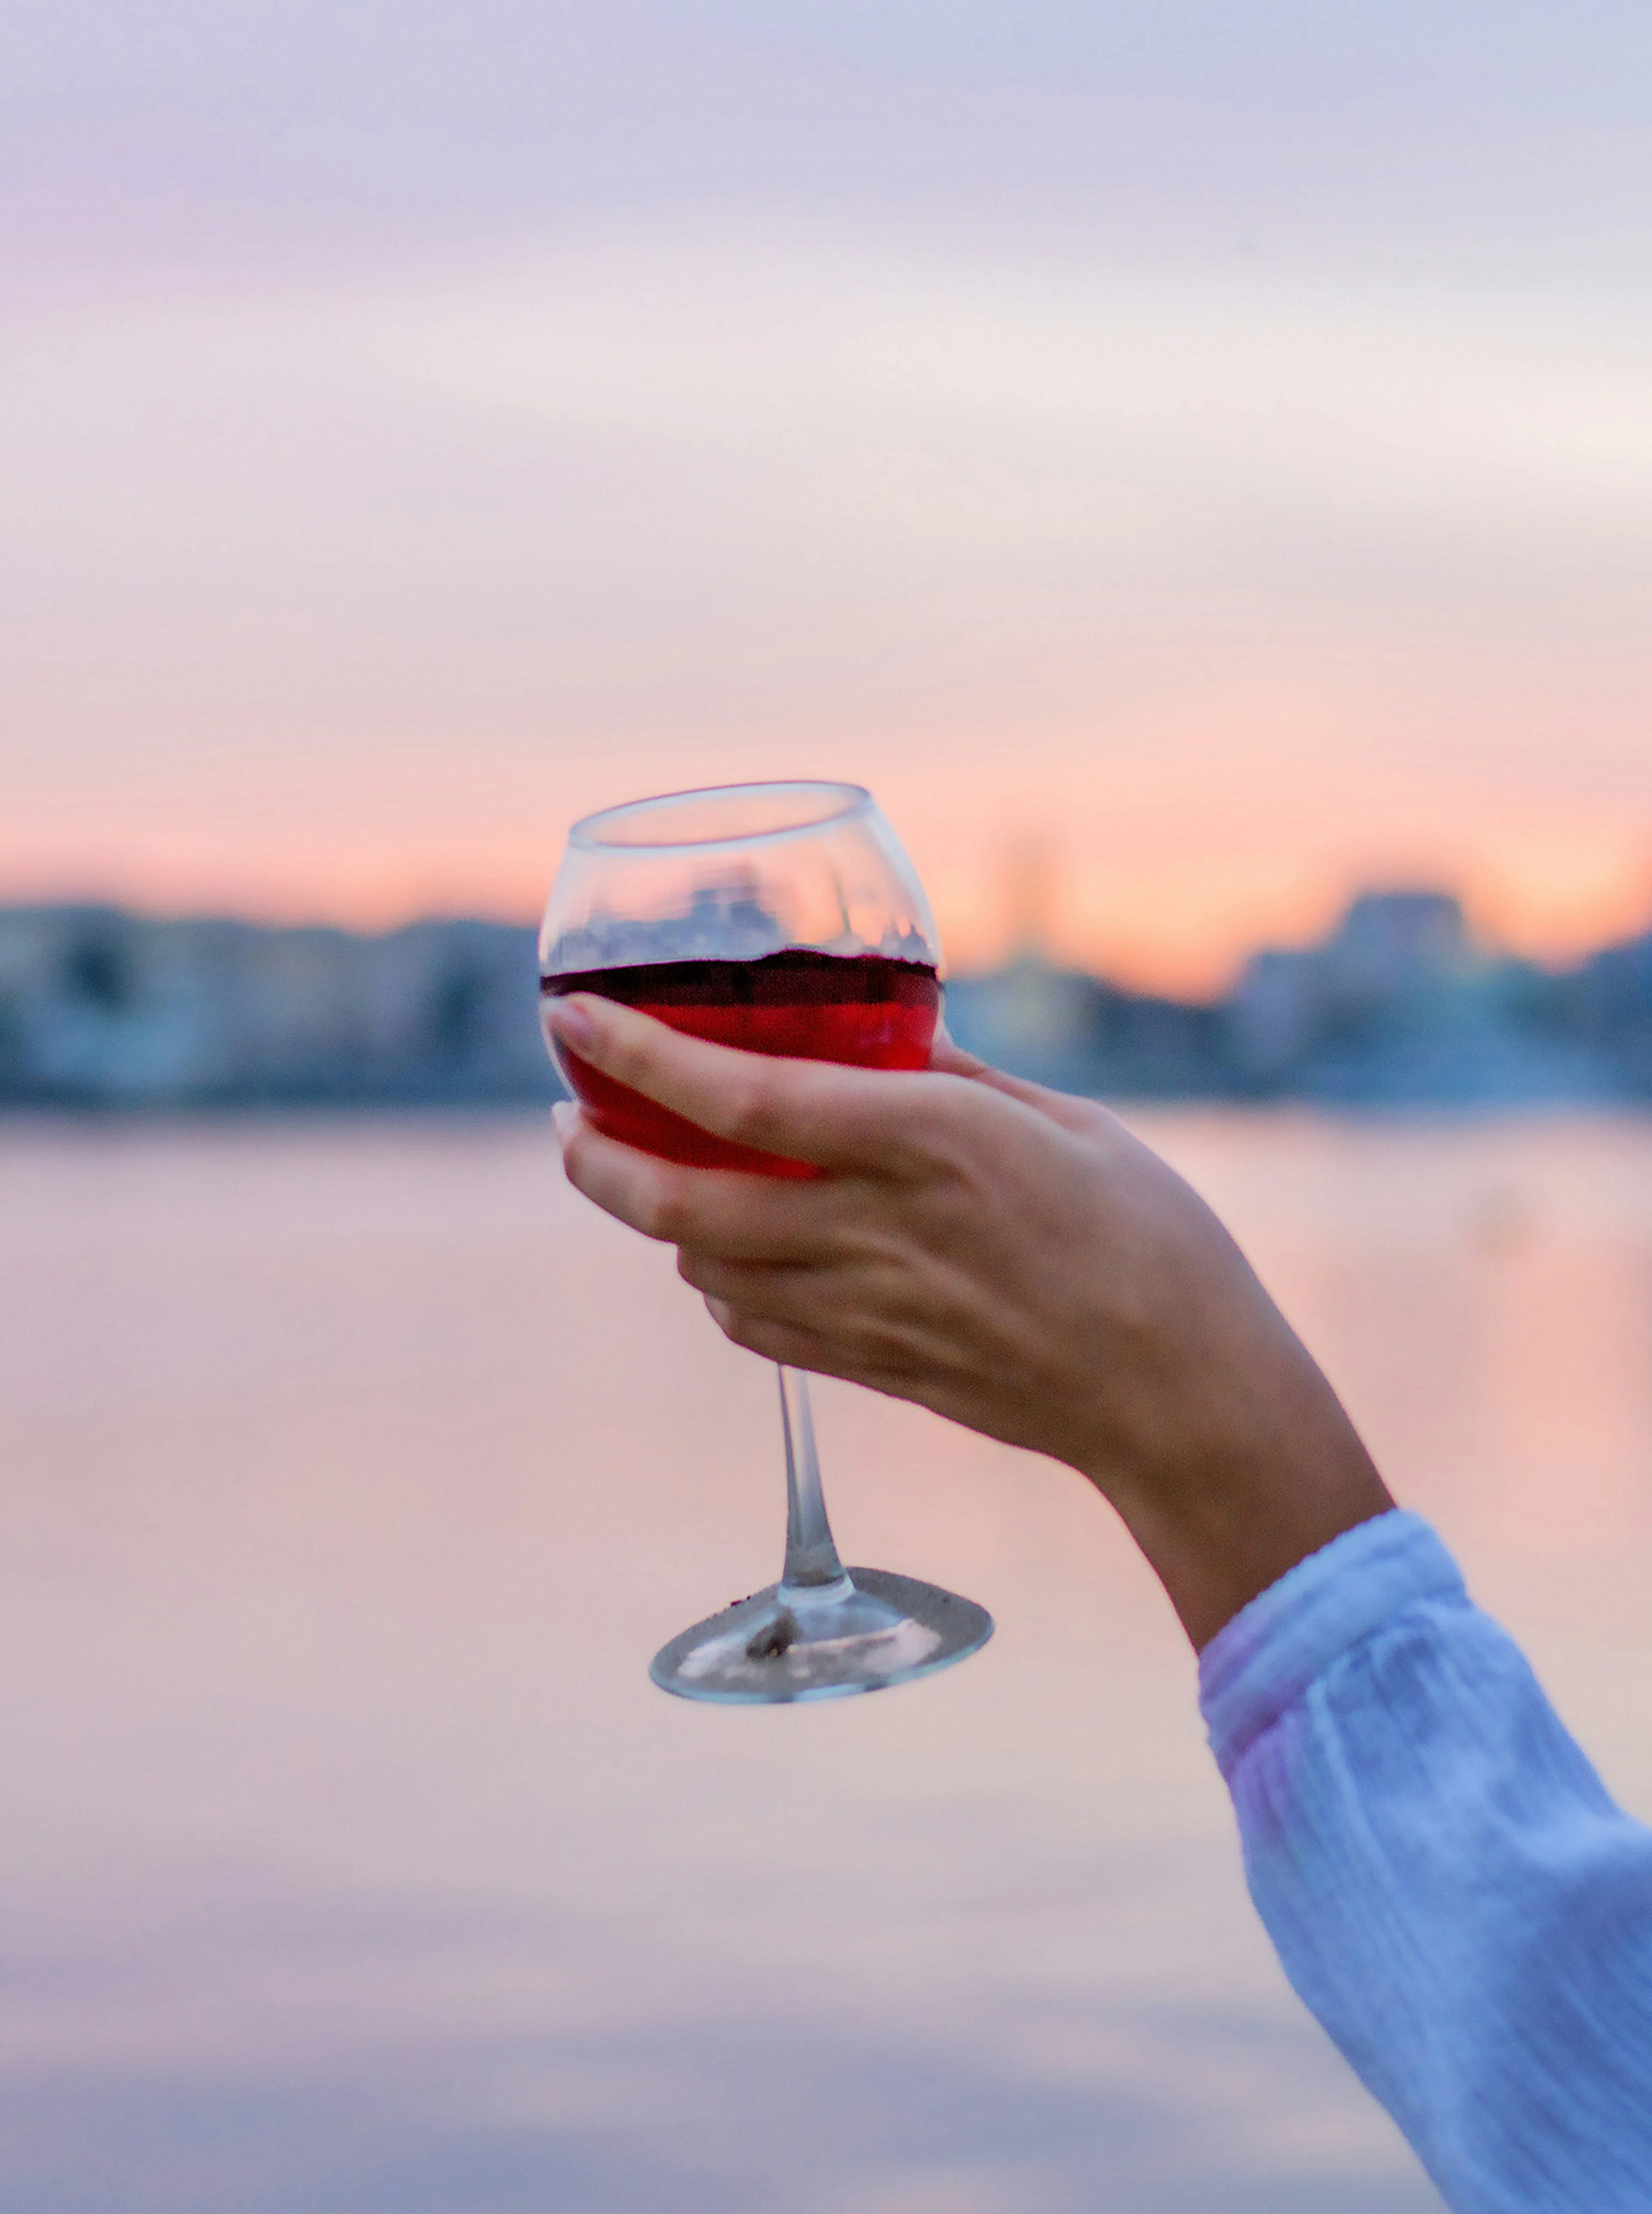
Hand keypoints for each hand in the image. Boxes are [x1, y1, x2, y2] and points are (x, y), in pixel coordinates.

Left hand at [547, 996, 1391, 1648]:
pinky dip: (718, 1286)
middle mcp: (879, 1232)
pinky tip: (728, 1256)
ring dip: (656, 1221)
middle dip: (599, 1160)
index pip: (745, 1100)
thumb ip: (959, 1080)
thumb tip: (889, 1037)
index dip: (643, 1056)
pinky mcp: (877, 1370)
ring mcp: (870, 1313)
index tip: (575, 1019)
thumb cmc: (1152, 1241)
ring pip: (703, 1271)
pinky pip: (756, 1330)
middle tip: (569, 1120)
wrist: (1185, 1395)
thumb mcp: (1067, 1124)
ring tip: (649, 1171)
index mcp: (930, 1145)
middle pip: (683, 1205)